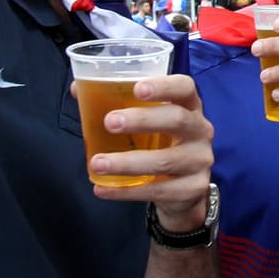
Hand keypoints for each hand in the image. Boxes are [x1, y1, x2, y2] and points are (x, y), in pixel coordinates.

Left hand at [81, 73, 214, 231]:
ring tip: (97, 163)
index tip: (137, 88)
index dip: (163, 86)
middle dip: (142, 120)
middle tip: (109, 122)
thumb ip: (118, 104)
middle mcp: (200, 130)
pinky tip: (102, 188)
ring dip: (127, 162)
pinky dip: (126, 191)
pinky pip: (157, 190)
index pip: (185, 87)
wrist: (185, 189)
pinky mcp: (192, 189)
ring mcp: (199, 161)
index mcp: (190, 106)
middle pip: (177, 120)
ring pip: (164, 161)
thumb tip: (78, 89)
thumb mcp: (148, 121)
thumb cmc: (161, 143)